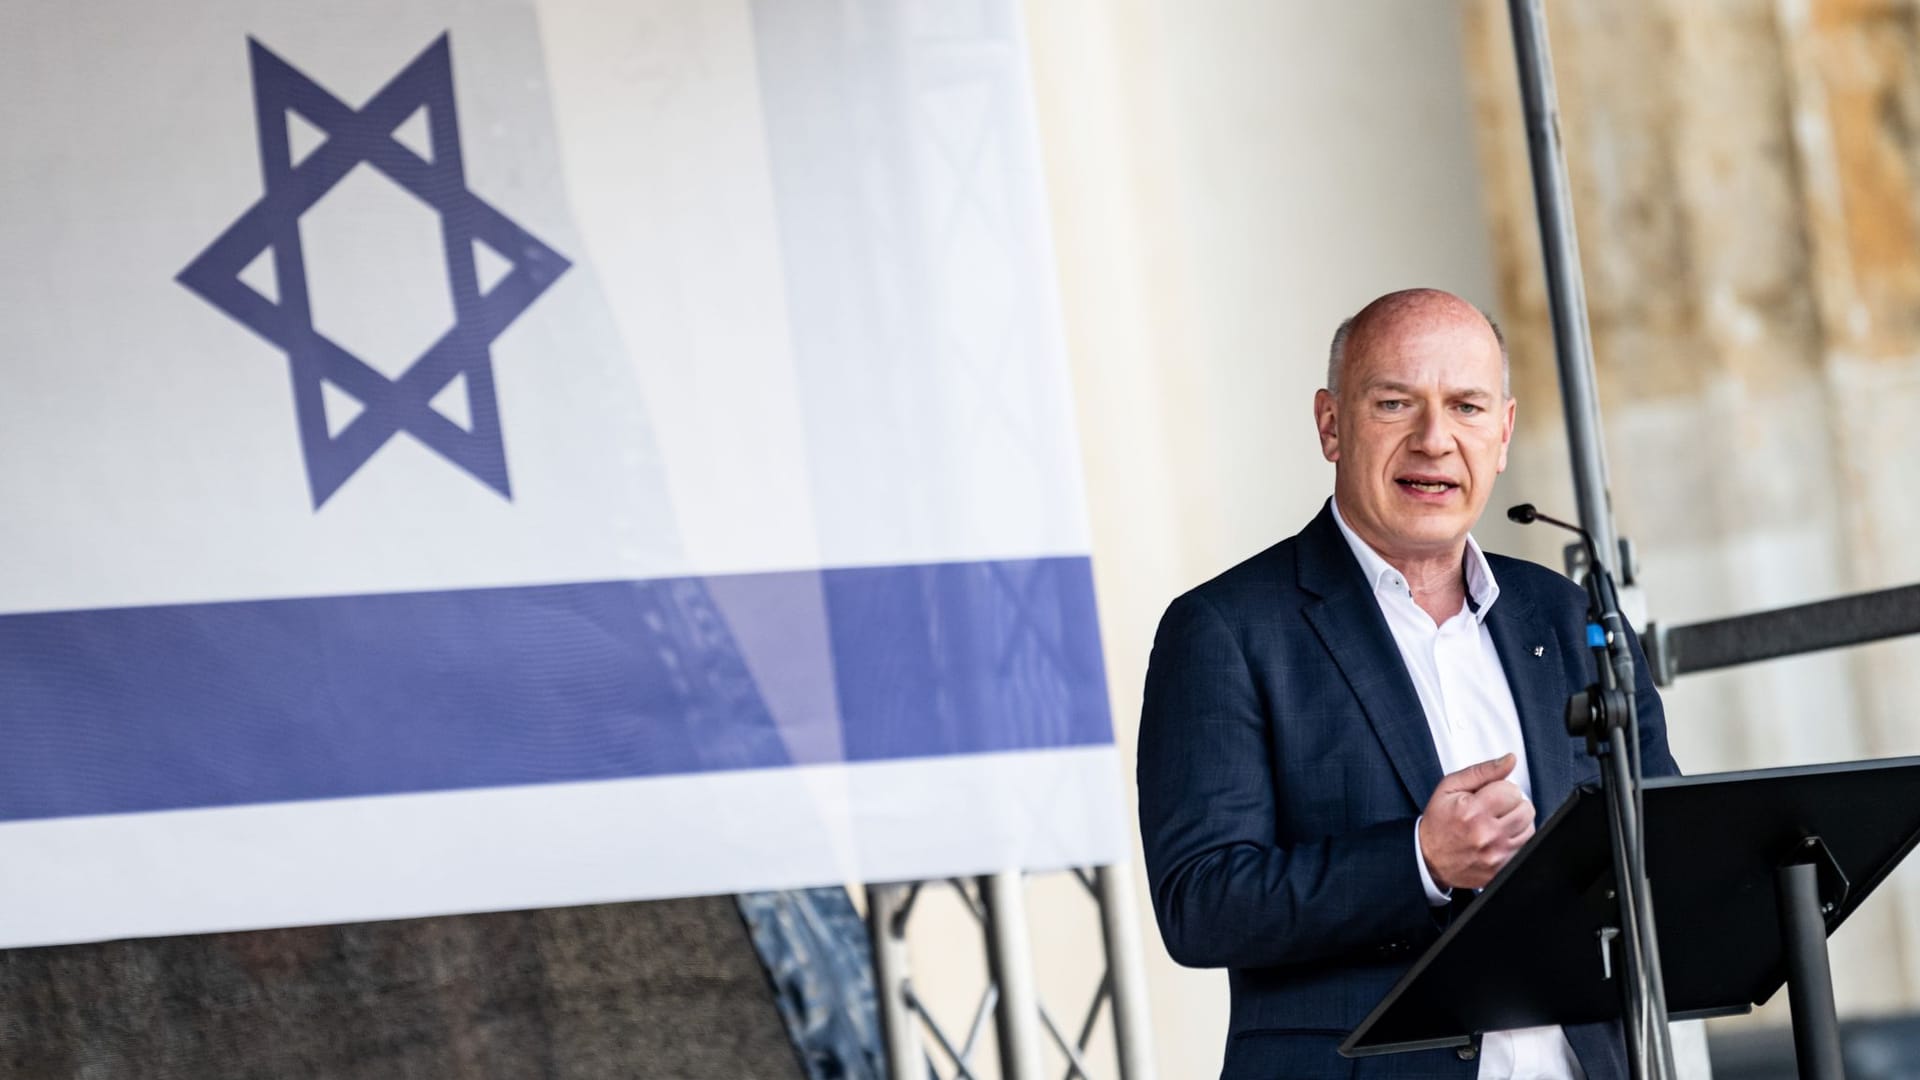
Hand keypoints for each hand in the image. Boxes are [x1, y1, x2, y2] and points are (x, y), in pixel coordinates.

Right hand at [1418, 753, 1533, 890]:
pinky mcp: (1501, 870)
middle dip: (1511, 805)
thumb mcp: (1450, 787)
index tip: (1489, 795)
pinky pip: (1525, 849)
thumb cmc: (1439, 821)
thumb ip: (1482, 771)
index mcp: (1472, 811)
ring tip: (1497, 823)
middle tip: (1494, 809)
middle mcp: (1486, 835)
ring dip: (1516, 823)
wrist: (1428, 859)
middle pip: (1525, 809)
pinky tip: (1498, 839)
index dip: (1501, 789)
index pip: (1512, 790)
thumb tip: (1510, 760)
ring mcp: (1495, 855)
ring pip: (1529, 829)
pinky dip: (1515, 842)